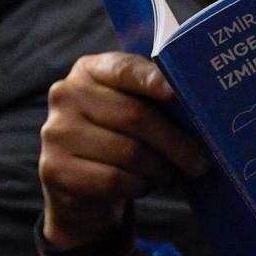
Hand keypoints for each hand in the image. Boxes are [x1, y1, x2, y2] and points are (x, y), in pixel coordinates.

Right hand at [39, 52, 209, 248]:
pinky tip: (143, 184)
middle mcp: (66, 94)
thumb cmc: (119, 139)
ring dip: (159, 169)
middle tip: (200, 162)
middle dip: (175, 142)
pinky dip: (138, 186)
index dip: (150, 80)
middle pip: (134, 116)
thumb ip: (156, 102)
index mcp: (89, 70)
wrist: (81, 187)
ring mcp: (55, 131)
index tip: (174, 92)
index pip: (124, 69)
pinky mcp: (54, 168)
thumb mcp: (133, 111)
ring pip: (128, 152)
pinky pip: (113, 179)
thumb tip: (201, 113)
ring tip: (169, 174)